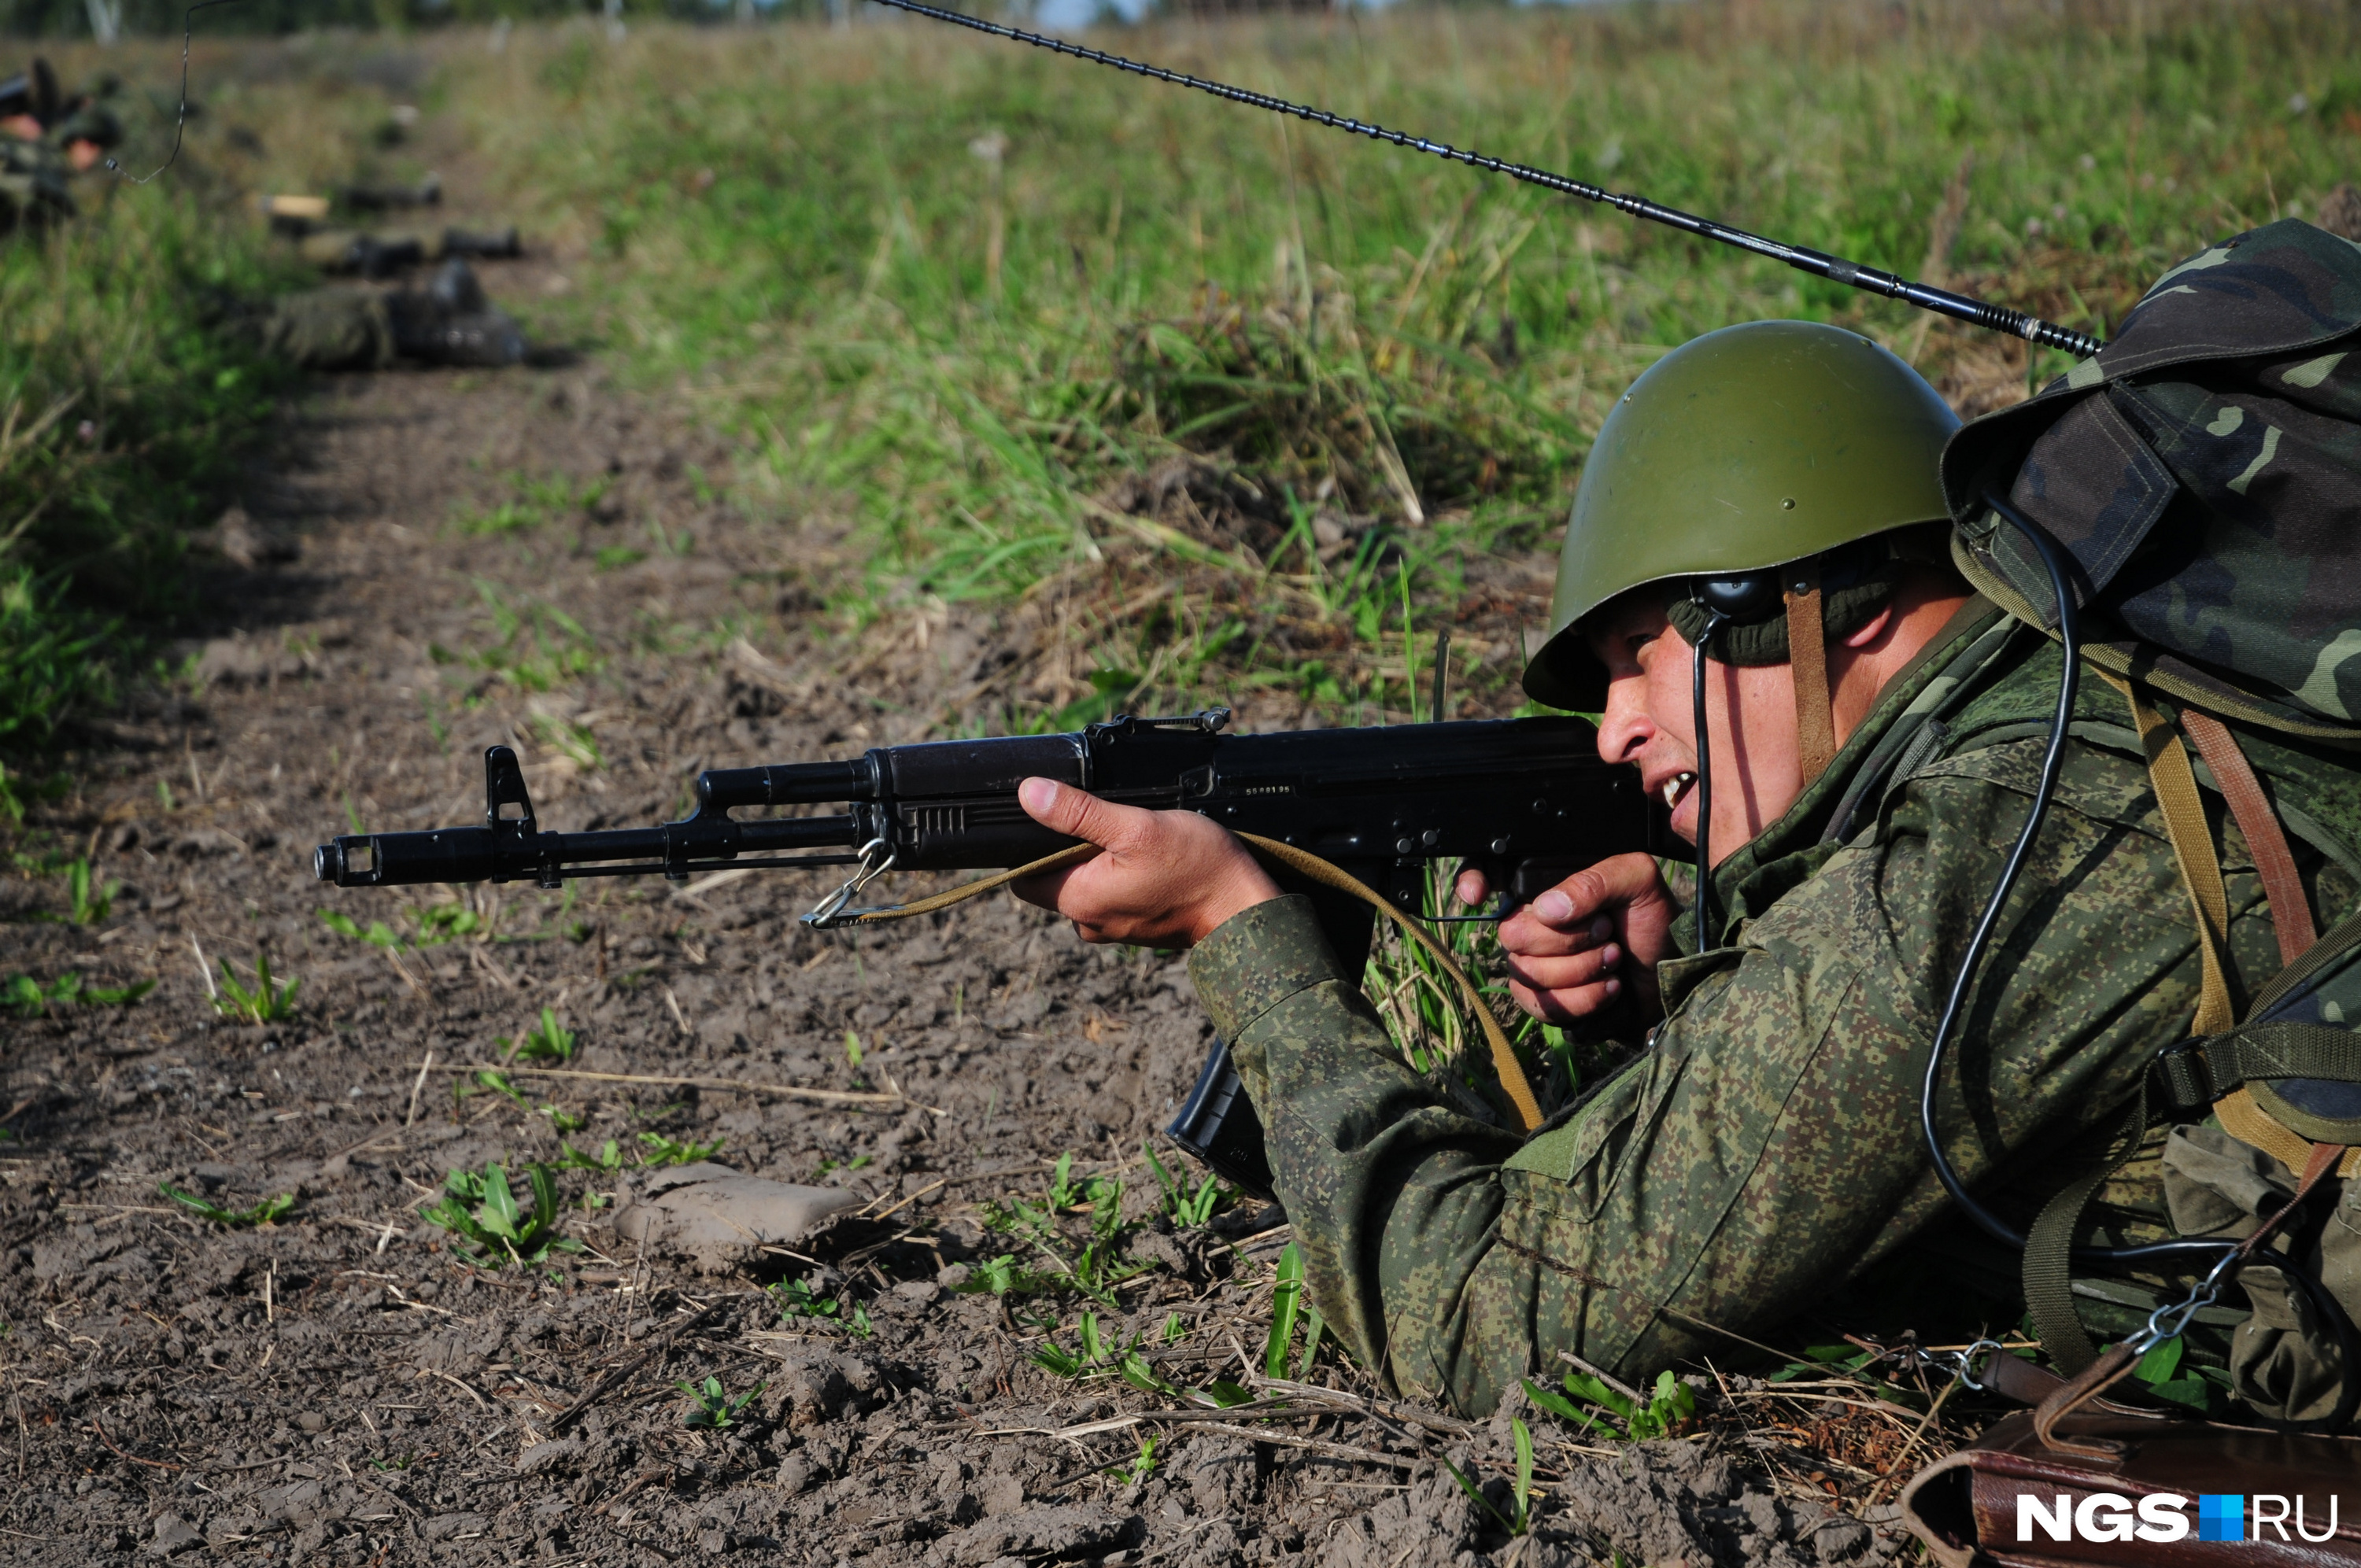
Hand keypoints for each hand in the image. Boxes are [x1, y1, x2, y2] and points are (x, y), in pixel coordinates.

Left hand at [1011, 778, 1282, 947]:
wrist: (1245, 911)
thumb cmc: (1197, 869)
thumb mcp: (1136, 827)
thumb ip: (1078, 812)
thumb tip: (1030, 794)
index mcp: (1078, 900)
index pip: (1025, 873)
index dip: (1031, 842)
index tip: (1058, 817)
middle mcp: (1088, 921)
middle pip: (1055, 876)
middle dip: (1071, 847)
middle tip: (1107, 822)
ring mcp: (1112, 927)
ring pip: (1085, 884)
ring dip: (1099, 859)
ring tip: (1132, 839)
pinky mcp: (1134, 926)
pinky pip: (1112, 895)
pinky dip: (1120, 874)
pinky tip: (1148, 858)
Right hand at [1454, 854, 1677, 1021]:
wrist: (1675, 973)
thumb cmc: (1654, 920)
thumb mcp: (1637, 881)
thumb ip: (1595, 881)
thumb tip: (1546, 909)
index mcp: (1545, 884)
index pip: (1487, 871)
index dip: (1471, 879)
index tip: (1476, 895)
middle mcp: (1531, 922)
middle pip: (1511, 934)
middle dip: (1565, 940)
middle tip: (1605, 931)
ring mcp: (1533, 965)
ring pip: (1525, 974)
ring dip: (1580, 970)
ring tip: (1614, 958)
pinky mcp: (1545, 1002)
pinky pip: (1540, 1006)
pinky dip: (1582, 1000)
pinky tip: (1609, 987)